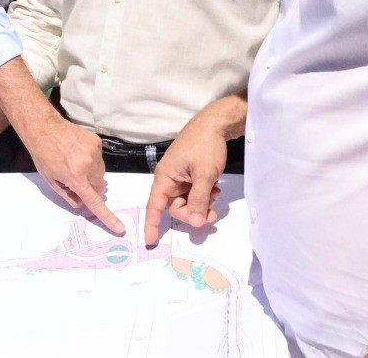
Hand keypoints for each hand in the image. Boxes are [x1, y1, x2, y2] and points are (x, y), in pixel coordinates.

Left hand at [21, 118, 122, 233]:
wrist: (44, 127)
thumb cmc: (43, 155)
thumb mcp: (50, 179)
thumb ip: (67, 194)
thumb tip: (81, 204)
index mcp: (75, 176)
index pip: (94, 201)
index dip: (107, 216)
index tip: (119, 227)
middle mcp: (88, 165)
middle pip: (99, 187)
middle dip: (91, 188)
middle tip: (77, 180)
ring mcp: (94, 152)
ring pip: (101, 173)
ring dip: (92, 174)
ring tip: (75, 162)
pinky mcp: (97, 142)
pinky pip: (99, 158)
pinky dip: (92, 160)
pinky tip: (78, 152)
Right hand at [144, 127, 227, 245]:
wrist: (215, 124)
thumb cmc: (205, 146)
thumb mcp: (204, 175)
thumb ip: (199, 200)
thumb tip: (196, 222)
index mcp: (165, 177)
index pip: (154, 206)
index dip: (152, 224)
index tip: (150, 242)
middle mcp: (169, 178)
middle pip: (176, 207)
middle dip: (194, 213)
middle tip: (213, 215)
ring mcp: (180, 176)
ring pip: (187, 200)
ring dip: (202, 202)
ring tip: (216, 194)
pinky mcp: (189, 173)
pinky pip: (193, 192)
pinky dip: (204, 194)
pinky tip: (215, 188)